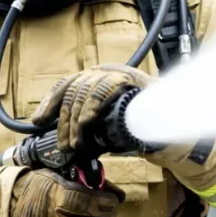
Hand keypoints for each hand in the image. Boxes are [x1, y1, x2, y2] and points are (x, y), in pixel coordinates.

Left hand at [31, 64, 155, 152]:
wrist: (177, 120)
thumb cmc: (146, 125)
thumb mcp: (110, 125)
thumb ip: (91, 127)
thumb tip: (66, 140)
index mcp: (100, 79)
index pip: (68, 83)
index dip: (51, 101)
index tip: (38, 121)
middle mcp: (108, 71)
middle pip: (74, 88)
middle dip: (65, 120)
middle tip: (65, 145)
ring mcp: (120, 72)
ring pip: (85, 89)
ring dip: (77, 121)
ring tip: (78, 143)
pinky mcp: (132, 78)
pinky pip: (103, 87)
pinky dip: (92, 106)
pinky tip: (88, 123)